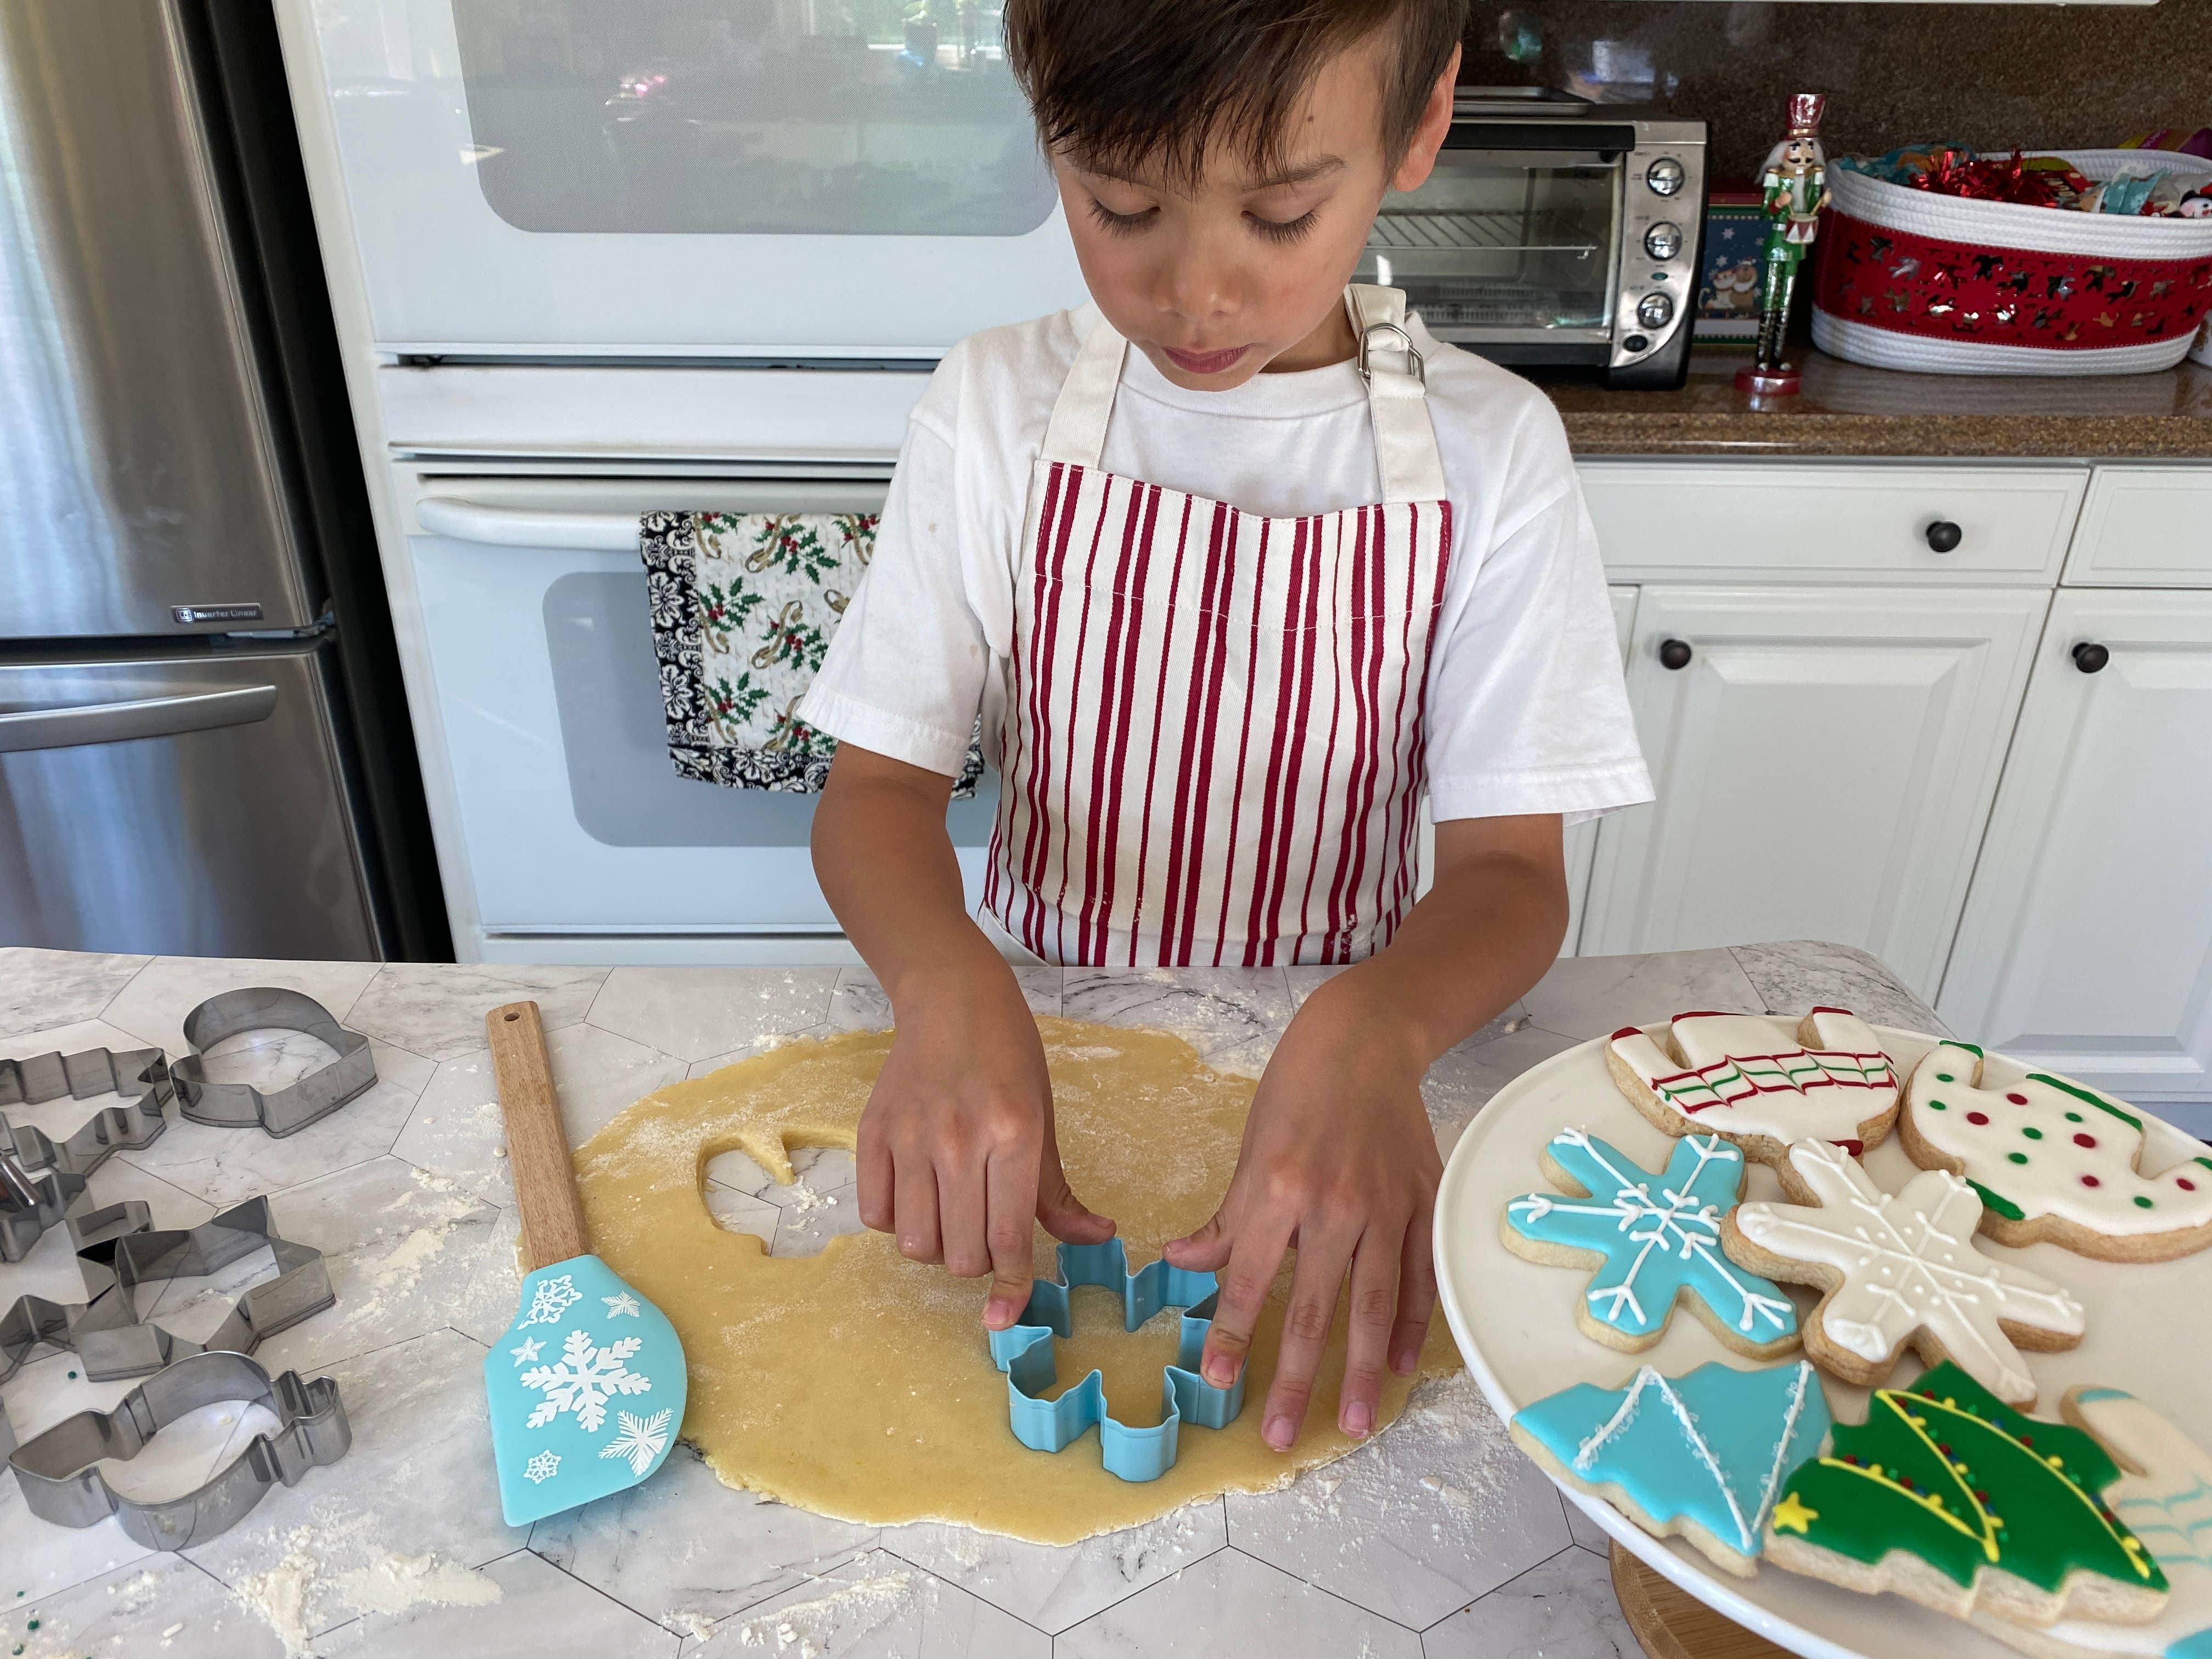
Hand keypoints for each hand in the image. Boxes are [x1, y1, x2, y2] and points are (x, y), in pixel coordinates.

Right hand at [855, 968, 1113, 1329]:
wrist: (951, 997)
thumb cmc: (1008, 1056)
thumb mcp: (1045, 1118)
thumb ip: (1058, 1190)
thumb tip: (1095, 1239)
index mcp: (1014, 1135)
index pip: (1008, 1237)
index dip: (1009, 1286)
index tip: (1005, 1315)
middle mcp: (961, 1140)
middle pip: (960, 1253)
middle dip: (976, 1263)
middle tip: (983, 1233)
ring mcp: (911, 1137)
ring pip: (915, 1242)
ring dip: (935, 1246)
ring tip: (949, 1216)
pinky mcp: (872, 1133)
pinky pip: (876, 1214)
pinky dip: (895, 1221)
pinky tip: (915, 1196)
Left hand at [1162, 984, 1440, 1449]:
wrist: (1365, 1039)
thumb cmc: (1296, 1091)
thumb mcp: (1250, 1149)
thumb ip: (1227, 1219)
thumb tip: (1182, 1267)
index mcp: (1277, 1189)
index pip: (1250, 1280)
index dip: (1233, 1336)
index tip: (1218, 1383)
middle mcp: (1332, 1204)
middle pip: (1314, 1307)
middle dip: (1295, 1377)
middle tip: (1279, 1434)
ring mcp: (1386, 1205)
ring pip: (1374, 1303)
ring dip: (1362, 1369)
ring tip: (1354, 1422)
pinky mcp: (1423, 1200)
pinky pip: (1420, 1274)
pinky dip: (1414, 1323)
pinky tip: (1402, 1365)